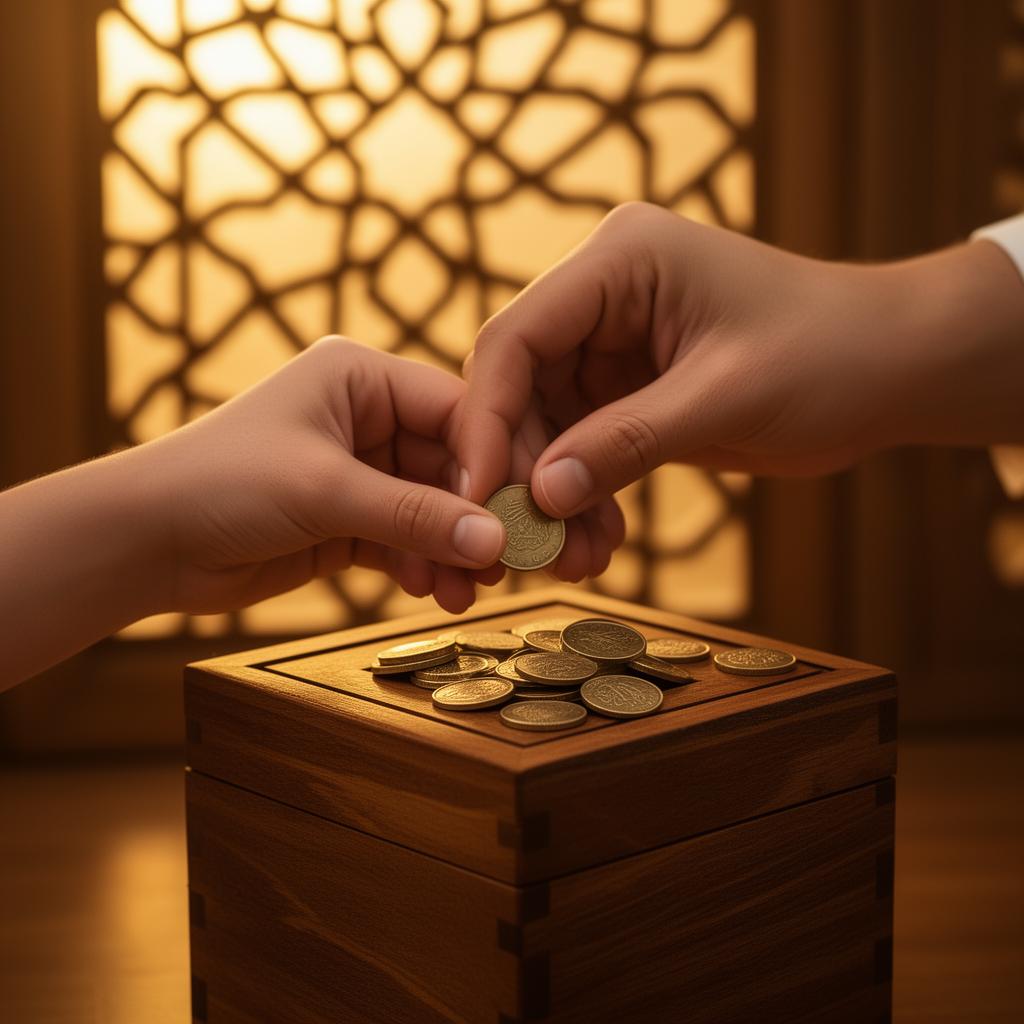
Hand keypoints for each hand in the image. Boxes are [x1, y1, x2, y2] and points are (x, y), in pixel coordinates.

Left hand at [148, 337, 506, 614]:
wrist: (145, 541)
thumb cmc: (221, 483)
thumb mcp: (326, 490)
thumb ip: (415, 515)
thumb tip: (495, 541)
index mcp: (359, 377)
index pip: (454, 411)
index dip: (490, 461)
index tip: (520, 511)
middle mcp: (364, 417)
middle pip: (448, 465)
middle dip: (474, 516)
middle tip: (507, 561)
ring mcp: (357, 470)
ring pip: (430, 508)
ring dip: (451, 549)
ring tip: (468, 590)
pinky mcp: (346, 518)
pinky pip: (404, 539)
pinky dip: (422, 565)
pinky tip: (433, 591)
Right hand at [457, 202, 1023, 519]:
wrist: (892, 369)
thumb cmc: (830, 356)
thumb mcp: (725, 397)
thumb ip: (627, 442)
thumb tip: (542, 498)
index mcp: (620, 260)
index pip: (517, 337)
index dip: (487, 418)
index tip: (481, 494)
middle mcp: (603, 293)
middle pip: (519, 385)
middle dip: (522, 470)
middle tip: (529, 548)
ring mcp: (612, 342)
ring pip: (544, 424)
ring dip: (551, 495)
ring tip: (573, 560)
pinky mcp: (627, 387)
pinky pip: (579, 445)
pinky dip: (581, 495)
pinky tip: (595, 542)